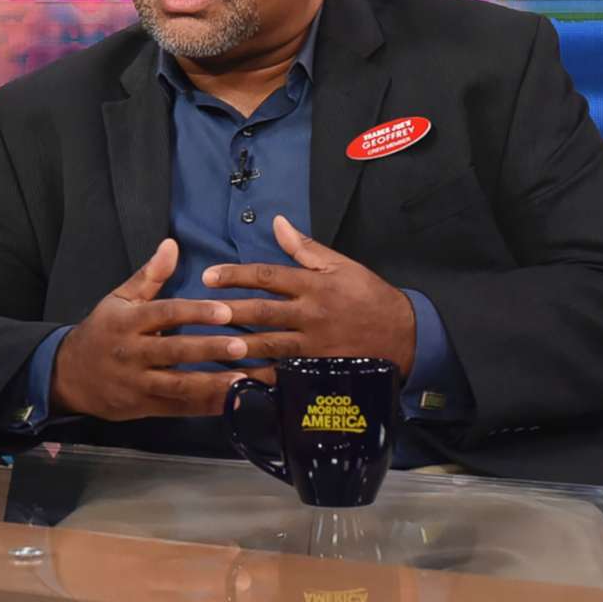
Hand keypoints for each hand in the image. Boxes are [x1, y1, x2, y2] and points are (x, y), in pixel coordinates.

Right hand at [51, 239, 267, 422]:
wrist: (68, 375)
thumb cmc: (101, 332)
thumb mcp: (118, 299)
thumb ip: (149, 275)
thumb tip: (172, 244)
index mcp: (127, 322)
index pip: (165, 314)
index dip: (196, 312)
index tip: (226, 310)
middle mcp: (131, 353)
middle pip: (175, 351)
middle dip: (210, 349)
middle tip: (243, 345)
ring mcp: (137, 383)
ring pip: (179, 385)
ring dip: (213, 383)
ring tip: (244, 379)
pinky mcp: (142, 406)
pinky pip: (177, 408)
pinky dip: (205, 406)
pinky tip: (232, 401)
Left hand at [202, 217, 417, 375]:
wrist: (403, 333)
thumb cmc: (368, 295)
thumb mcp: (340, 265)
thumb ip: (304, 247)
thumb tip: (278, 222)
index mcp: (314, 284)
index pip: (268, 276)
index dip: (236, 276)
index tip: (208, 277)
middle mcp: (311, 313)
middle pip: (262, 312)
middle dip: (229, 312)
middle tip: (198, 312)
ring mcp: (314, 343)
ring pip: (269, 345)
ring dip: (238, 346)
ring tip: (209, 347)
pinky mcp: (318, 366)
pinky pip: (285, 373)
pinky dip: (262, 377)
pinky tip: (238, 379)